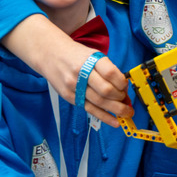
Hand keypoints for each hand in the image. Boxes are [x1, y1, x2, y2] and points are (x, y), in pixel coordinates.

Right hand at [2, 15, 131, 126]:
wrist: (50, 54)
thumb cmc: (75, 54)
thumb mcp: (92, 55)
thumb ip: (107, 69)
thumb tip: (124, 89)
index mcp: (90, 59)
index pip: (111, 73)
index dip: (122, 83)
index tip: (126, 87)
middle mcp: (81, 72)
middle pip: (106, 90)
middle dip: (121, 99)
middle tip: (127, 102)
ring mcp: (74, 86)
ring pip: (99, 102)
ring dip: (116, 110)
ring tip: (126, 113)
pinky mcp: (69, 97)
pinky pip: (89, 109)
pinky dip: (104, 117)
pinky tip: (114, 122)